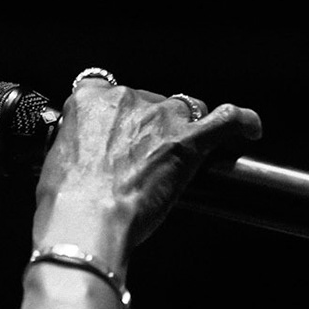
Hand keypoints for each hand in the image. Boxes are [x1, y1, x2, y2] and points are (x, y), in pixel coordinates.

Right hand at [37, 78, 262, 250]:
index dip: (114, 111)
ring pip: (184, 108)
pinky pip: (227, 120)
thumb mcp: (57, 162)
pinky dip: (243, 121)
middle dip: (149, 126)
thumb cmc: (67, 201)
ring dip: (185, 126)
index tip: (114, 127)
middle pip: (148, 101)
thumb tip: (85, 159)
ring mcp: (161, 118)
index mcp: (89, 102)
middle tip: (139, 161)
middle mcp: (126, 100)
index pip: (105, 89)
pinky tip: (251, 128)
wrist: (86, 219)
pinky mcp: (189, 141)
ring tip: (180, 153)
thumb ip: (76, 147)